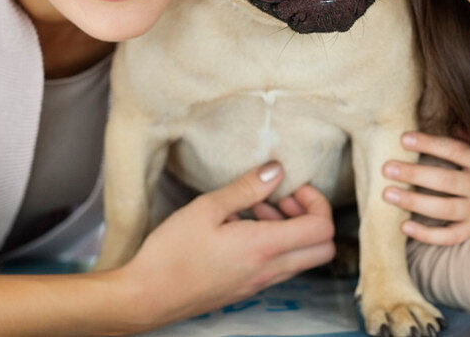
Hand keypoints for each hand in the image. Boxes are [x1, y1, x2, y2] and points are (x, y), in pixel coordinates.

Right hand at [117, 162, 335, 328]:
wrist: (146, 297)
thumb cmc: (171, 253)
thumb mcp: (206, 209)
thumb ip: (246, 188)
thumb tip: (276, 170)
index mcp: (263, 248)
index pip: (322, 229)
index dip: (316, 202)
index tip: (292, 187)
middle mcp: (269, 271)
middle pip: (322, 249)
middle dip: (312, 217)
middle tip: (282, 198)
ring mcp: (259, 284)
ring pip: (302, 258)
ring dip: (291, 230)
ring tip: (256, 208)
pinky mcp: (247, 289)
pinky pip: (279, 267)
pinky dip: (274, 244)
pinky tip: (242, 228)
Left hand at [381, 131, 469, 244]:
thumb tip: (451, 123)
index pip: (455, 150)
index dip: (430, 143)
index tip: (404, 138)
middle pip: (445, 181)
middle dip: (414, 174)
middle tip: (387, 168)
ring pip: (444, 209)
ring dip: (414, 201)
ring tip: (388, 194)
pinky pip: (451, 236)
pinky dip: (427, 235)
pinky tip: (404, 226)